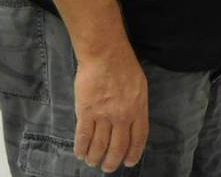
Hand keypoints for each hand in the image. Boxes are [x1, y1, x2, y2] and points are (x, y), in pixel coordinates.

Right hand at [73, 43, 147, 170]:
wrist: (106, 55)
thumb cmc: (124, 67)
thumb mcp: (140, 87)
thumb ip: (137, 106)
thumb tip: (133, 123)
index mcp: (138, 109)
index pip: (138, 139)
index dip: (133, 153)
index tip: (128, 162)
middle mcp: (122, 116)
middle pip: (118, 147)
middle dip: (112, 162)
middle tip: (108, 167)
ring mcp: (104, 115)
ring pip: (99, 146)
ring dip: (95, 158)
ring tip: (93, 162)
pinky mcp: (86, 112)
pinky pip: (83, 137)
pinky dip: (81, 149)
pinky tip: (80, 154)